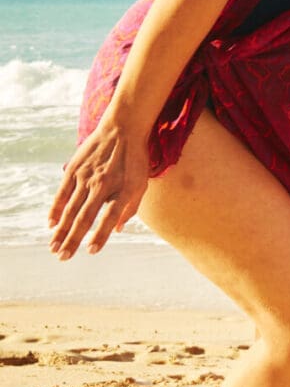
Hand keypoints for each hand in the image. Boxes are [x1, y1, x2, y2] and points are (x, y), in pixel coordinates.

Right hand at [49, 120, 148, 259]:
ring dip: (61, 230)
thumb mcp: (142, 183)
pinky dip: (56, 210)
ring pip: (70, 209)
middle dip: (72, 240)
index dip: (100, 236)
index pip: (108, 218)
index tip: (91, 251)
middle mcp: (100, 185)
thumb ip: (131, 207)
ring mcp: (84, 177)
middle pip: (84, 218)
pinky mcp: (73, 170)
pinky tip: (51, 224)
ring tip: (54, 247)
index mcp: (120, 189)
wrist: (122, 129)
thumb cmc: (135, 160)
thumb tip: (118, 229)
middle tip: (63, 257)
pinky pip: (62, 194)